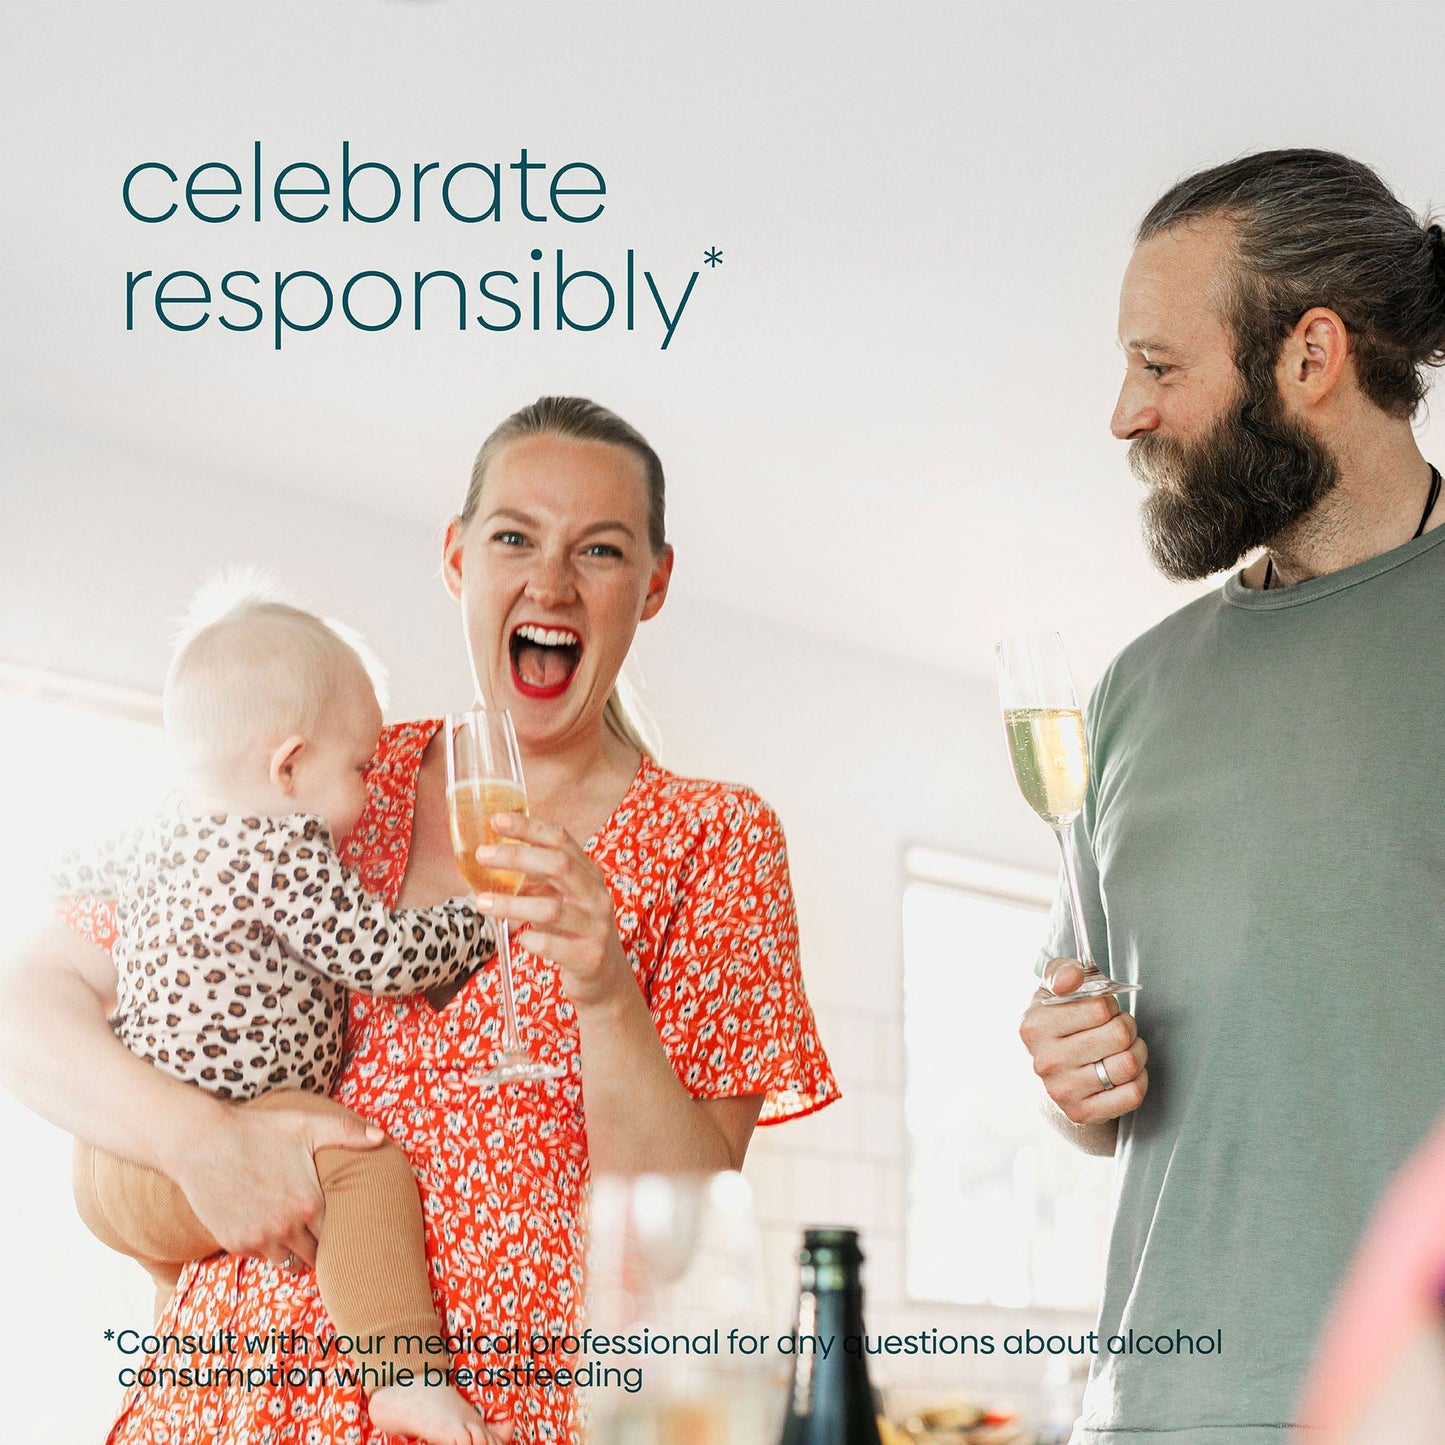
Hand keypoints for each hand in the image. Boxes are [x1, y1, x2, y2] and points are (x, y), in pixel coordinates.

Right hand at [170, 1104, 384, 1267]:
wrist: (203, 1142)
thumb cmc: (259, 1130)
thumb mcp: (307, 1125)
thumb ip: (347, 1133)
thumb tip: (382, 1137)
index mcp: (310, 1204)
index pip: (340, 1236)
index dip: (345, 1234)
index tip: (349, 1230)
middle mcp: (286, 1229)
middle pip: (316, 1256)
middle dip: (321, 1247)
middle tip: (326, 1238)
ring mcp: (259, 1239)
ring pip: (288, 1262)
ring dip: (295, 1252)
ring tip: (299, 1236)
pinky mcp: (235, 1244)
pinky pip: (260, 1257)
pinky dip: (266, 1248)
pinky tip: (269, 1228)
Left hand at [473, 813, 630, 1011]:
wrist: (604, 977)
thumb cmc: (574, 931)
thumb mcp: (560, 898)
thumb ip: (535, 878)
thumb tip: (492, 859)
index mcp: (588, 873)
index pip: (560, 839)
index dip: (529, 827)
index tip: (497, 820)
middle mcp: (595, 895)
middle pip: (558, 865)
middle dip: (517, 856)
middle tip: (483, 855)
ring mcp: (596, 926)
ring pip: (552, 909)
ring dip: (512, 904)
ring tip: (481, 902)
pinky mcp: (590, 957)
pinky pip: (555, 946)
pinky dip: (532, 940)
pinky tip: (518, 938)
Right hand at [1019, 957, 1148, 1124]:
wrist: (1050, 1072)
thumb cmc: (1059, 1022)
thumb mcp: (1052, 991)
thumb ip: (1062, 972)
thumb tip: (1073, 976)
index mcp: (1034, 1026)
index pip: (1100, 1007)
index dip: (1109, 1004)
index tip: (1101, 1009)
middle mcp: (1045, 1061)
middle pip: (1119, 1035)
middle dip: (1127, 1026)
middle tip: (1118, 1028)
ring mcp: (1062, 1091)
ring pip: (1129, 1065)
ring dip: (1137, 1051)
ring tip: (1125, 1048)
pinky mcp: (1082, 1114)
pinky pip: (1133, 1094)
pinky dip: (1139, 1080)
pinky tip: (1125, 1073)